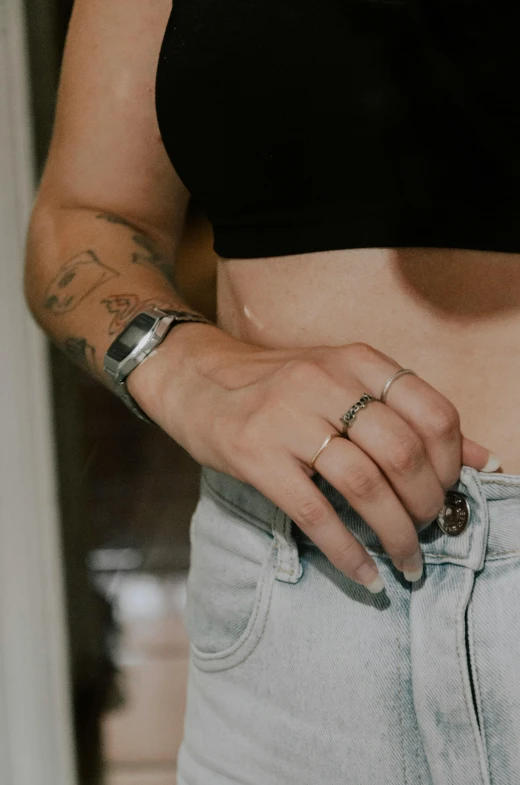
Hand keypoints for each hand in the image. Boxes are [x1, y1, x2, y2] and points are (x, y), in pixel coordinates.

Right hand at [130, 325, 497, 591]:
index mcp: (357, 362)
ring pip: (364, 485)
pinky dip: (346, 551)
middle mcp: (327, 383)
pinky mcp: (256, 455)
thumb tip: (479, 457)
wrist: (196, 378)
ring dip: (395, 534)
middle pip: (403, 453)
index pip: (432, 412)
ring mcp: (288, 418)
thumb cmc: (276, 385)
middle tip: (428, 531)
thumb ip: (407, 413)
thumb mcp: (343, 382)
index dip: (451, 464)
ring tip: (406, 561)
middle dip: (427, 506)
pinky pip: (314, 512)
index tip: (447, 493)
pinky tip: (363, 574)